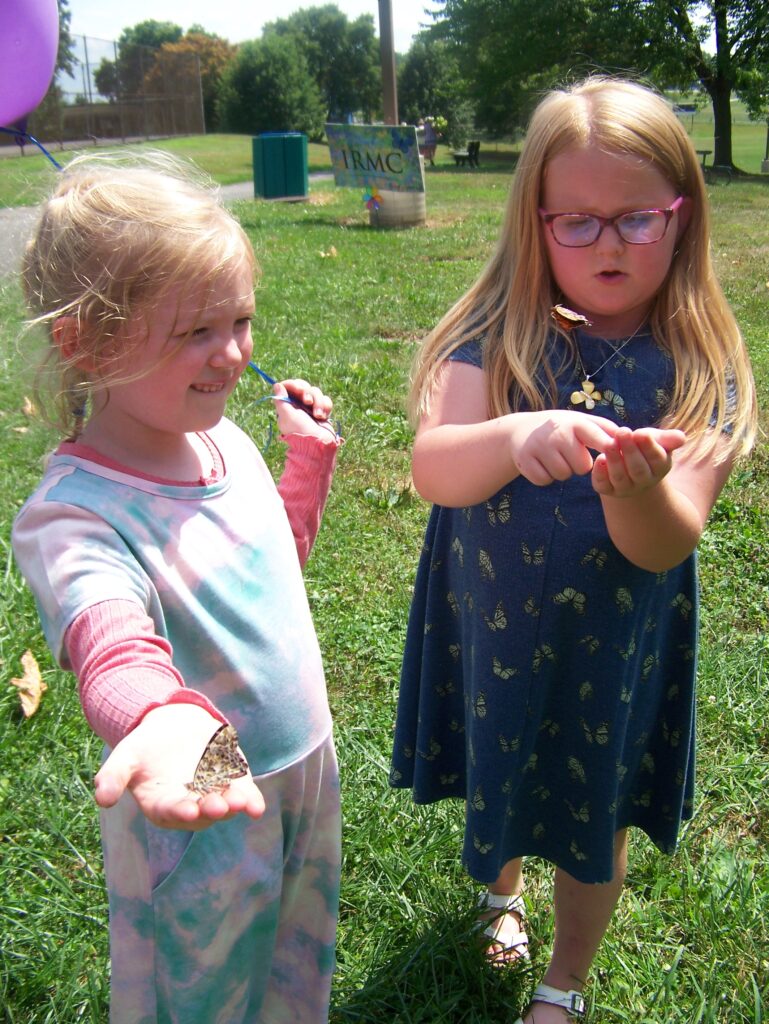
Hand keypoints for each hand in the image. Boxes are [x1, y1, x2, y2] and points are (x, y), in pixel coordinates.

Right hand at [93, 704, 265, 829]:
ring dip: (233, 807)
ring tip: (240, 803)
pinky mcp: (233, 782)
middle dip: (210, 810)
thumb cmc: (145, 746)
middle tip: (218, 806)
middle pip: (201, 813)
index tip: (188, 810)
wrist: (174, 725)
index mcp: (161, 805)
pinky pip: (244, 795)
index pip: (170, 812)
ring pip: (224, 806)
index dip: (179, 812)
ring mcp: (212, 794)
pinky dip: (251, 801)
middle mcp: (189, 805)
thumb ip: (113, 776)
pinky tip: (257, 807)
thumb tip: (102, 799)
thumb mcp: (125, 756)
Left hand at [273, 378, 334, 440]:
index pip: (289, 386)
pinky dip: (325, 406)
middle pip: (304, 386)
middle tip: (308, 402)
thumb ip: (281, 400)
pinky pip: (325, 399)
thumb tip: (276, 385)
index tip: (299, 390)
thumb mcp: (287, 416)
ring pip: (316, 392)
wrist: (318, 445)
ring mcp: (311, 407)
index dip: (294, 385)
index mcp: (287, 404)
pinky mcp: (322, 410)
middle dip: (308, 393)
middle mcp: (298, 404)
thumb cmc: (300, 431)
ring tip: (318, 415)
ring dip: (318, 402)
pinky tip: (324, 416)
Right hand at [508, 410, 620, 485]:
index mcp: (575, 423)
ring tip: (554, 457)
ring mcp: (539, 447)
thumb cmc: (561, 428)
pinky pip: (545, 480)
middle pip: (581, 466)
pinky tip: (541, 463)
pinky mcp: (525, 461)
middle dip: (578, 464)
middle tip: (569, 453)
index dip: (609, 447)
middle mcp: (557, 433)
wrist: (520, 430)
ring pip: (563, 474)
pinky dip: (545, 476)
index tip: (616, 451)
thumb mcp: (580, 421)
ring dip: (561, 471)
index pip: (597, 438)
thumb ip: (605, 429)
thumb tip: (634, 437)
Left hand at [591, 426, 686, 497]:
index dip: (649, 446)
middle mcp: (643, 481)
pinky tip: (599, 458)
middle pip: (638, 468)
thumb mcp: (658, 441)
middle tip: (623, 431)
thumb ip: (668, 439)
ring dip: (614, 460)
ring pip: (620, 477)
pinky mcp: (607, 490)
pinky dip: (600, 473)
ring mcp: (625, 488)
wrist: (629, 467)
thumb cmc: (645, 449)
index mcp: (659, 468)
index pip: (656, 458)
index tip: (641, 432)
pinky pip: (603, 485)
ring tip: (609, 443)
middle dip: (630, 450)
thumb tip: (682, 438)